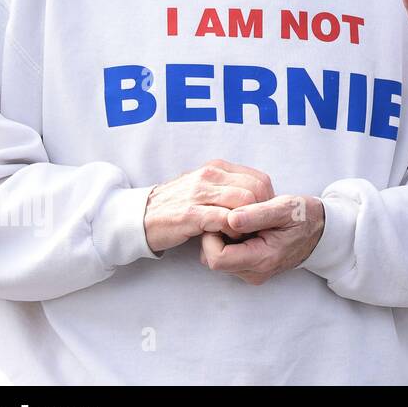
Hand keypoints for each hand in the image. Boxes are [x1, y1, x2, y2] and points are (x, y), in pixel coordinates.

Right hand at [144, 159, 274, 253]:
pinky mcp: (190, 214)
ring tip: (245, 234)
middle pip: (256, 190)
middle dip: (263, 211)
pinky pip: (224, 219)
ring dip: (250, 222)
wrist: (140, 217)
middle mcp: (209, 176)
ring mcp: (199, 194)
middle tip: (259, 228)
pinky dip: (234, 230)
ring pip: (244, 203)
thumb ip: (228, 187)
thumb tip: (258, 196)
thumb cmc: (177, 205)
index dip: (268, 199)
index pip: (259, 179)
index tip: (264, 216)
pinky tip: (230, 238)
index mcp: (216, 168)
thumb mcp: (204, 188)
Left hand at [199, 195, 324, 284]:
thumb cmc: (304, 216)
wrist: (320, 230)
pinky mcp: (249, 268)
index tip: (224, 217)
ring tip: (243, 221)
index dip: (212, 236)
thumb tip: (230, 218)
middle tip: (234, 216)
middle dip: (215, 235)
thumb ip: (258, 214)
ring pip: (217, 257)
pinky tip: (244, 228)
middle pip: (212, 259)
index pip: (217, 259)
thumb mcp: (286, 208)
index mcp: (263, 259)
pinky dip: (228, 241)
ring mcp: (251, 272)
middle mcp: (254, 272)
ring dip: (222, 238)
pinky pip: (226, 256)